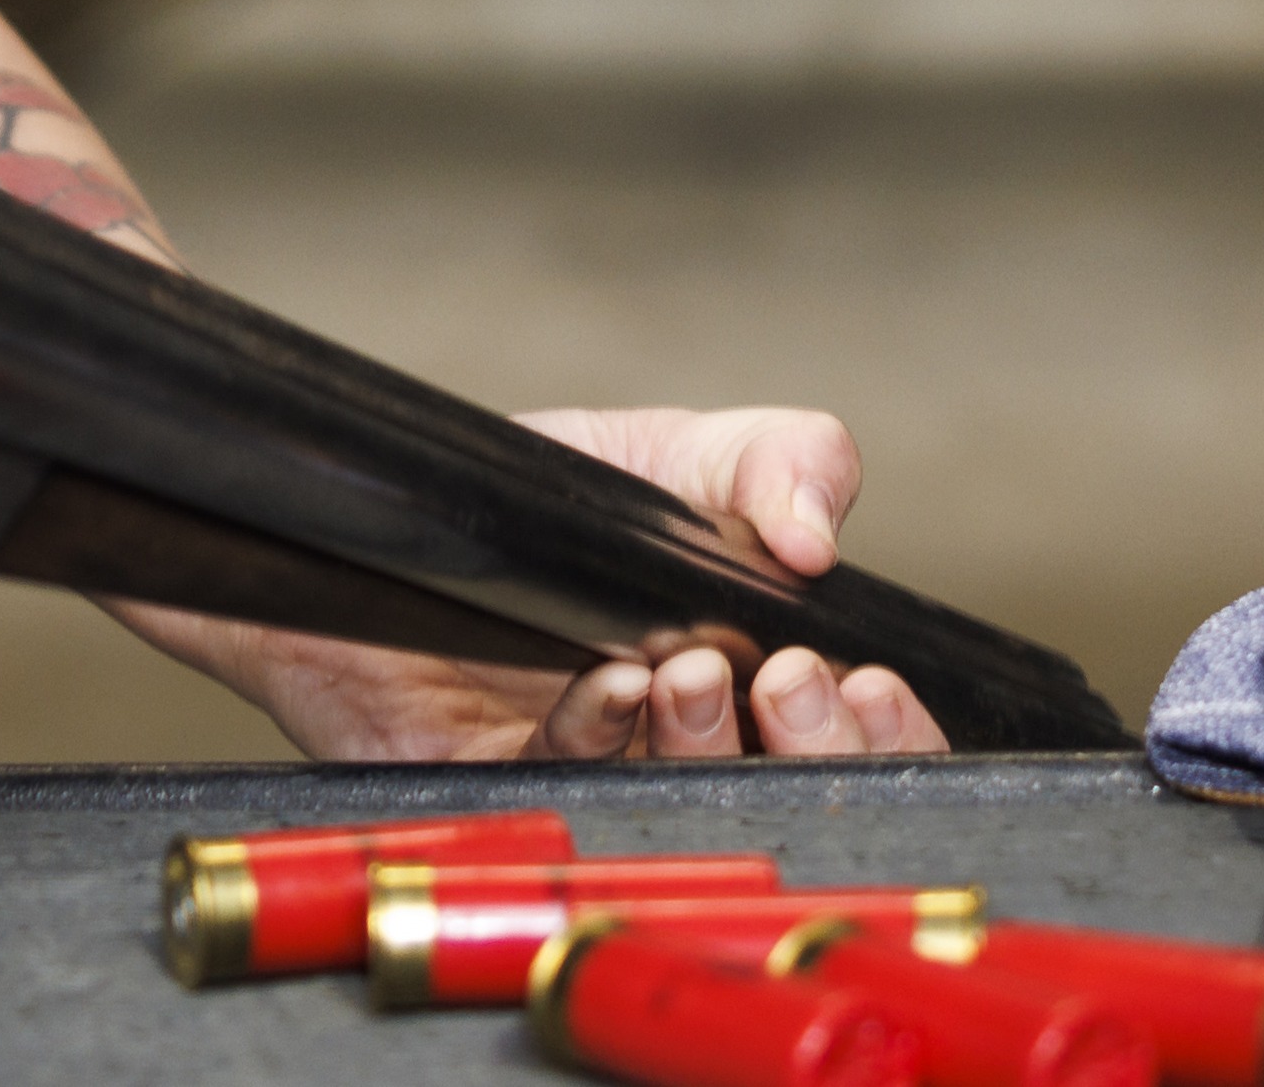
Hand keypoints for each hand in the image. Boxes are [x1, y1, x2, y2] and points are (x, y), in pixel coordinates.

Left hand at [120, 406, 952, 762]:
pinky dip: (601, 736)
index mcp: (751, 682)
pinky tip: (607, 682)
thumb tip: (820, 535)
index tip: (871, 677)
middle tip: (792, 679)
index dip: (890, 732)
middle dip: (814, 747)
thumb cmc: (531, 495)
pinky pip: (573, 796)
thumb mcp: (672, 454)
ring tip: (683, 665)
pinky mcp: (506, 798)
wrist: (374, 510)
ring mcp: (601, 784)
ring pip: (693, 810)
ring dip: (701, 740)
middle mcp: (686, 750)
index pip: (864, 742)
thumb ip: (781, 460)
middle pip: (802, 799)